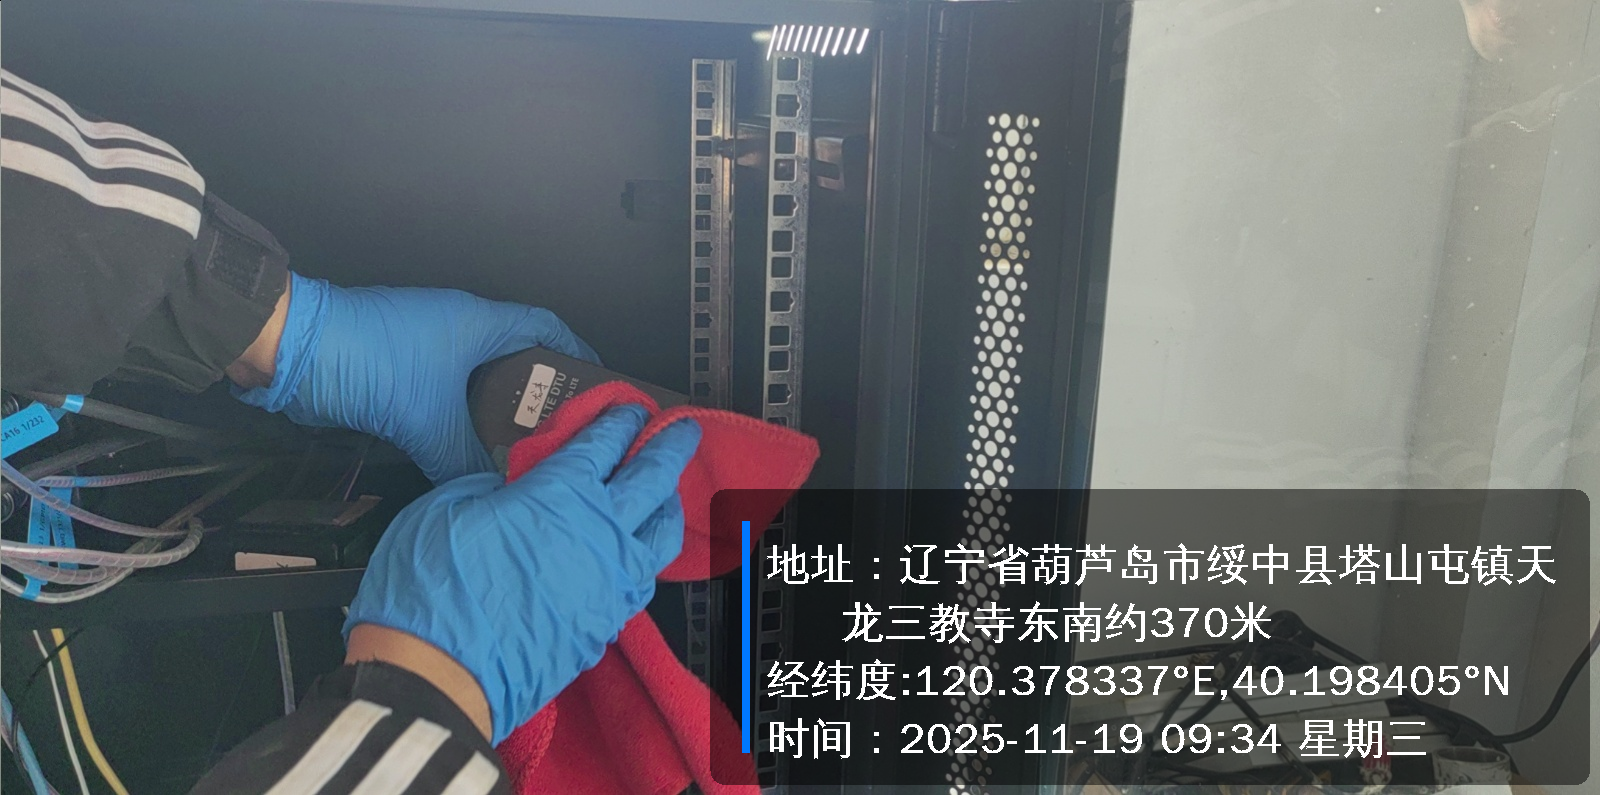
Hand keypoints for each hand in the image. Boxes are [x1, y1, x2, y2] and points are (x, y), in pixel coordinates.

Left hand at [233, 272, 598, 483]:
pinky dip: (465, 418)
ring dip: (500, 411)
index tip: (596, 385)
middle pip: (519, 359)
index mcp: (477, 322)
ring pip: (482, 380)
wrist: (291, 350)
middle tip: (561, 430)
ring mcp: (430, 346)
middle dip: (542, 395)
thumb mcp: (423, 418)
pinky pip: (450, 394)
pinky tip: (468, 448)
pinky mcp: (404, 368)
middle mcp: (459, 328)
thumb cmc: (359, 355)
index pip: (547, 328)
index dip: (577, 355)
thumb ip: (462, 458)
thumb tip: (491, 488)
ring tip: (519, 446)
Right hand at [343, 405, 700, 744]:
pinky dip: (647, 556)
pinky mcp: (606, 625)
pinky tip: (636, 553)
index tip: (628, 411)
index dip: (620, 421)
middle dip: (671, 445)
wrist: (436, 676)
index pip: (605, 443)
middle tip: (681, 430)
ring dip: (668, 504)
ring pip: (662, 533)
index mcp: (560, 492)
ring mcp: (610, 582)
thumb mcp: (445, 508)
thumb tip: (507, 489)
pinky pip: (644, 579)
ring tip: (665, 493)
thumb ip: (488, 487)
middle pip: (654, 478)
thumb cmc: (432, 594)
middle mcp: (600, 533)